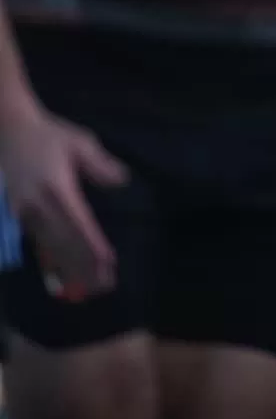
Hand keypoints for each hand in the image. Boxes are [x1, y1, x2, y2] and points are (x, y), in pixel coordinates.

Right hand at [0, 105, 126, 299]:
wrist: (9, 131)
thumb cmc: (50, 136)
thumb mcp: (81, 143)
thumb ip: (100, 164)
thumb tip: (122, 181)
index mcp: (56, 189)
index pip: (79, 224)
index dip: (93, 245)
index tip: (107, 262)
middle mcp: (37, 206)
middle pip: (64, 242)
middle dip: (84, 265)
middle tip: (104, 285)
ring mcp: (24, 213)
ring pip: (49, 246)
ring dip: (69, 267)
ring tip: (87, 287)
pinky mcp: (18, 215)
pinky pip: (36, 242)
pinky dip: (49, 260)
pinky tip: (59, 276)